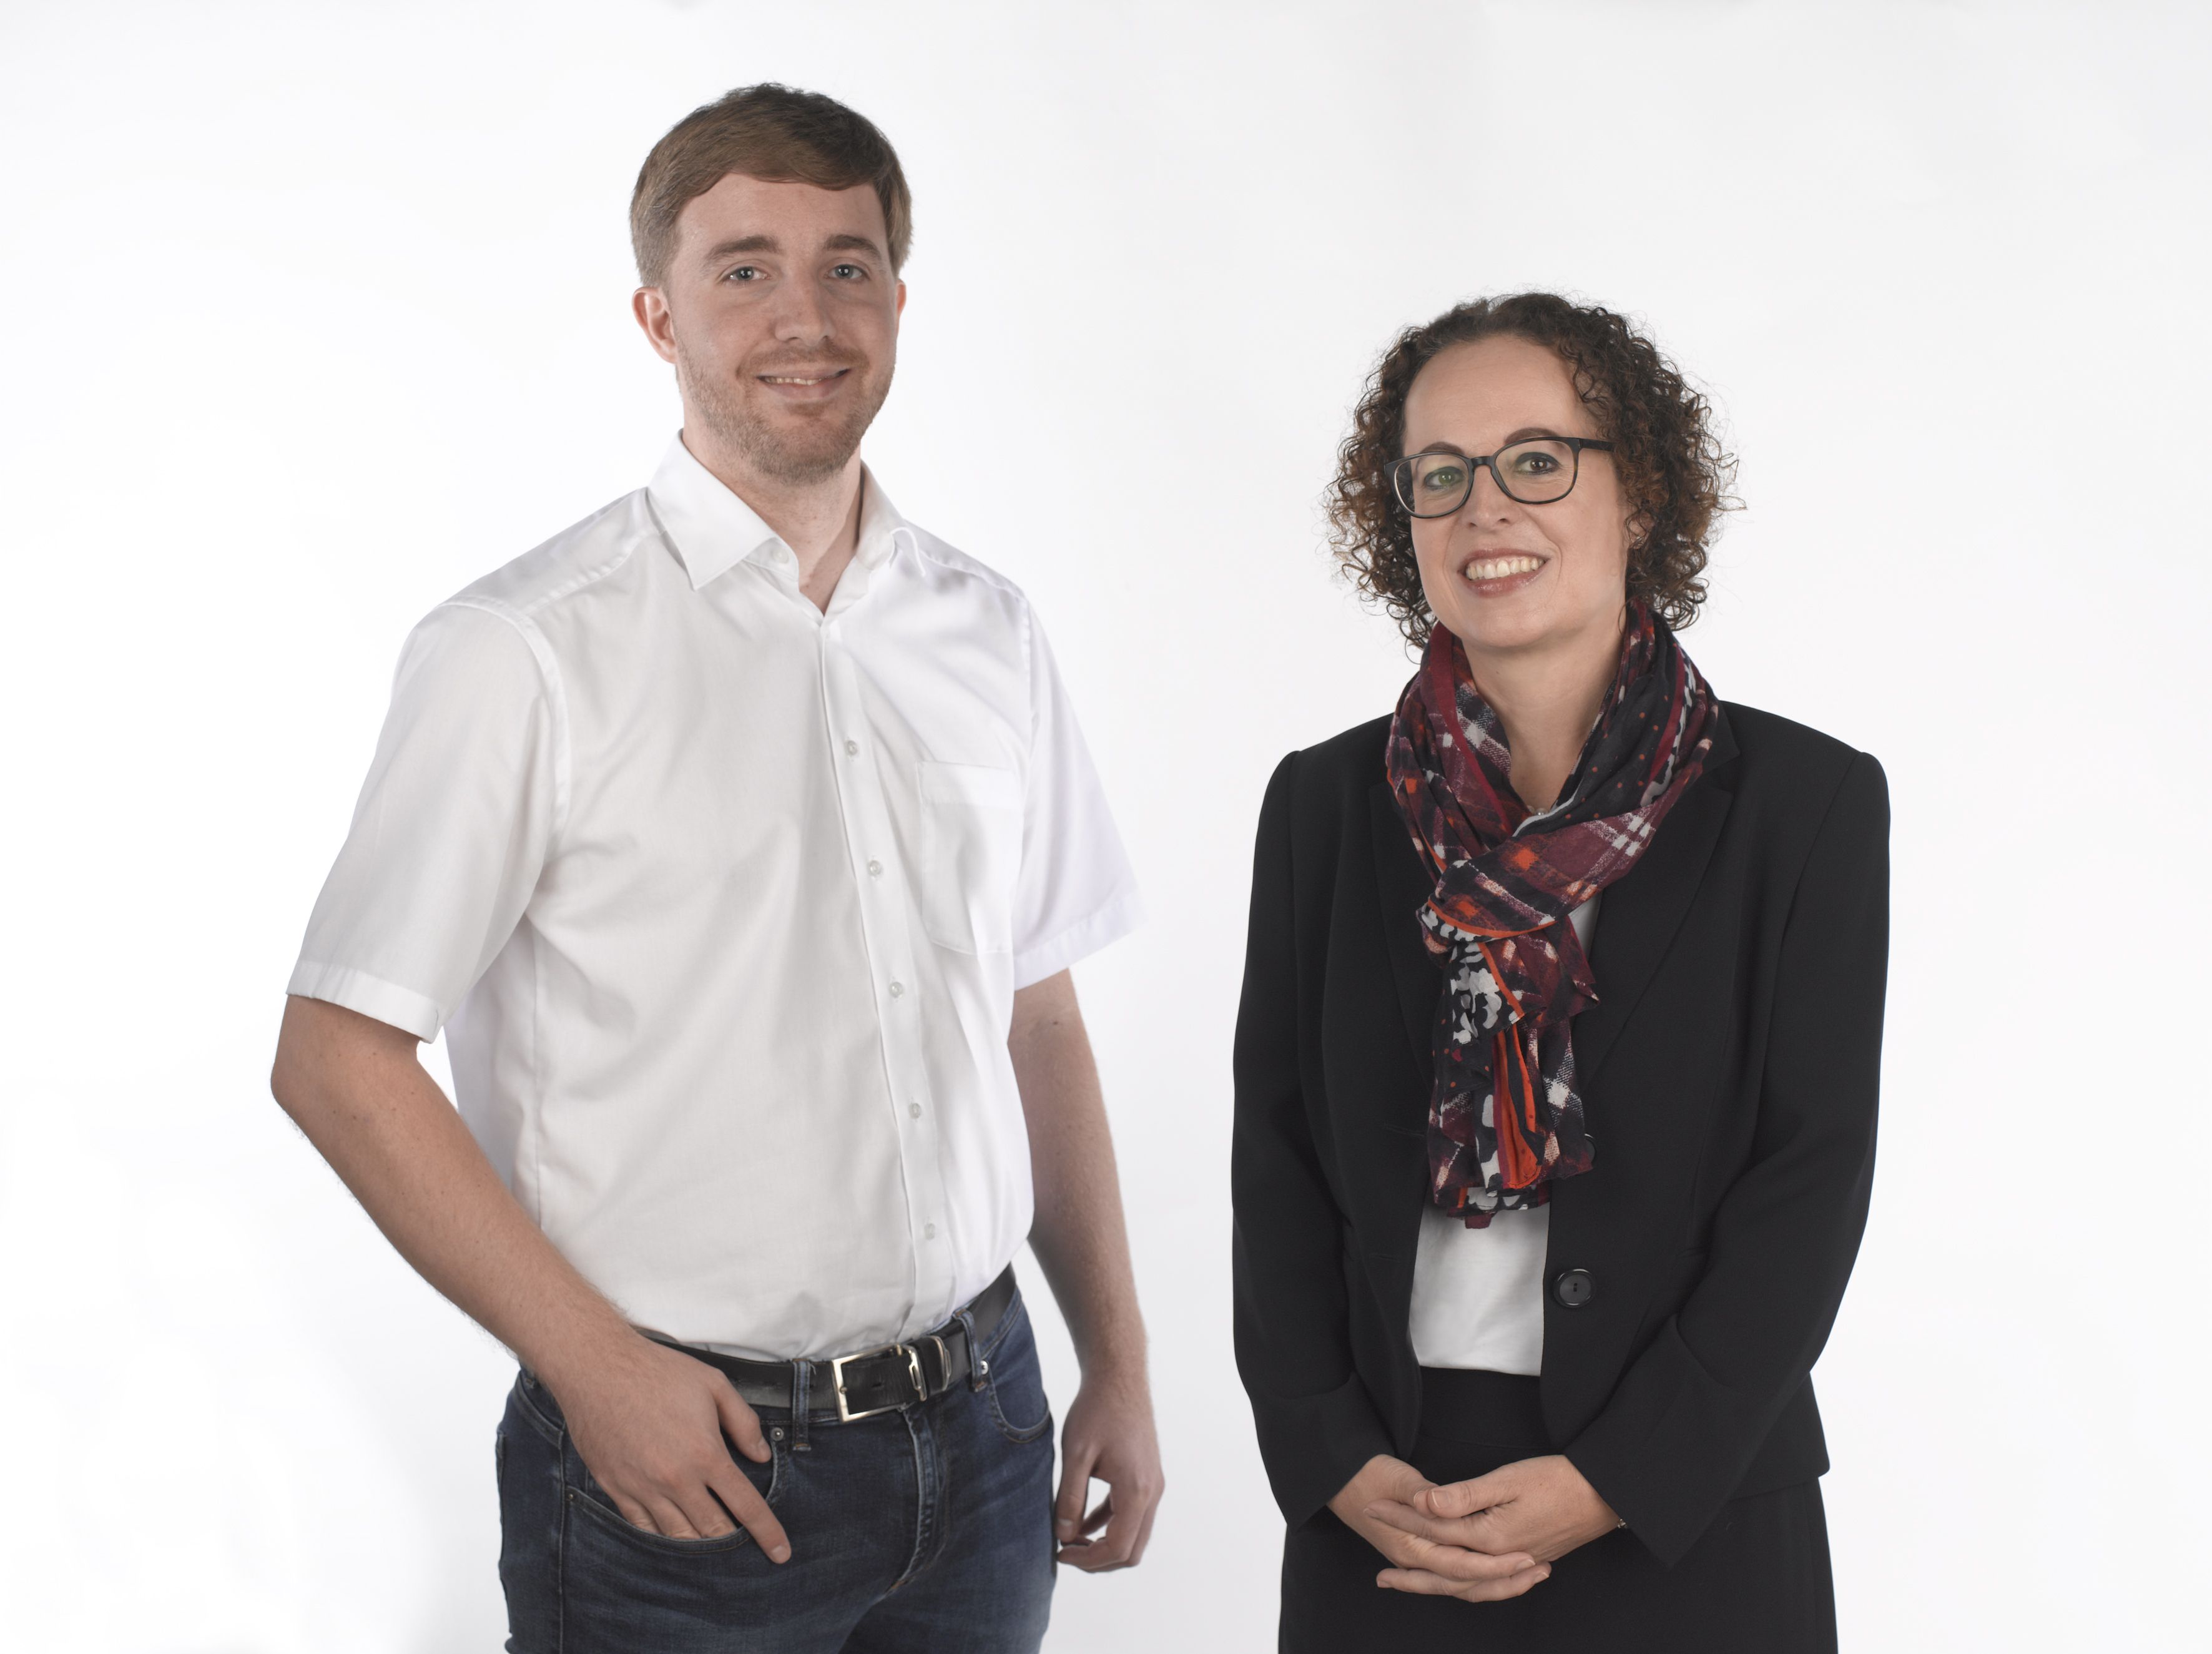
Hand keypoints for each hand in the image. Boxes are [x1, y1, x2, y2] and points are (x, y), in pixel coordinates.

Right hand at [542, 1332, 791, 1558]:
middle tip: (745, 1550)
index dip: (767, 1532)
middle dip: (733, 1545)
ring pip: (678, 1536)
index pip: (745, 1505)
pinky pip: (643, 1528)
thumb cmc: (658, 1372)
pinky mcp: (616, 1489)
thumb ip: (743, 1423)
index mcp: (705, 1454)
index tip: (780, 1553)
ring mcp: (643, 1488)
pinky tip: (674, 1536)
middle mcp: (675, 1479)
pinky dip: (663, 1537)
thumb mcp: (714, 1385)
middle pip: (713, 1529)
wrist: (597, 1368)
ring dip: (699, 1545)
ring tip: (713, 1547)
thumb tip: (762, 1455)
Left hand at [1052, 1368, 1163, 1569]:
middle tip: (1065, 1552)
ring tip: (1069, 1539)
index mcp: (1136, 1491)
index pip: (1118, 1548)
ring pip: (1134, 1535)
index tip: (1060, 1554)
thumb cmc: (1096, 1411)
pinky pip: (1132, 1515)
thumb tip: (1063, 1537)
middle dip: (1098, 1560)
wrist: (1118, 1378)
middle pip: (1132, 1551)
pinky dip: (1110, 1525)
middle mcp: (1152, 1492)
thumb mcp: (1075, 1455)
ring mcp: (1153, 1485)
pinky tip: (1082, 1522)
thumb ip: (1069, 1499)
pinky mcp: (1147, 1477)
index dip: (1087, 1560)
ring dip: (1105, 1544)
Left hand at [1364, 1453, 1616, 1596]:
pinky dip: (1462, 1587)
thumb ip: (1463, 1495)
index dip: (1400, 1517)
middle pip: (1443, 1571)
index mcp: (1489, 1538)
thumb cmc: (1557, 1480)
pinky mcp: (1524, 1562)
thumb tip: (1423, 1502)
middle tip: (1377, 1576)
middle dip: (1408, 1570)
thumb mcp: (1507, 1480)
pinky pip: (1483, 1585)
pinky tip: (1453, 1583)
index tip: (1373, 1508)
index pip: (1433, 1528)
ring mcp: (1513, 1564)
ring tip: (1405, 1586)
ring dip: (1432, 1586)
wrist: (1604, 1495)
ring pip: (1463, 1585)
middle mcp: (1498, 1559)